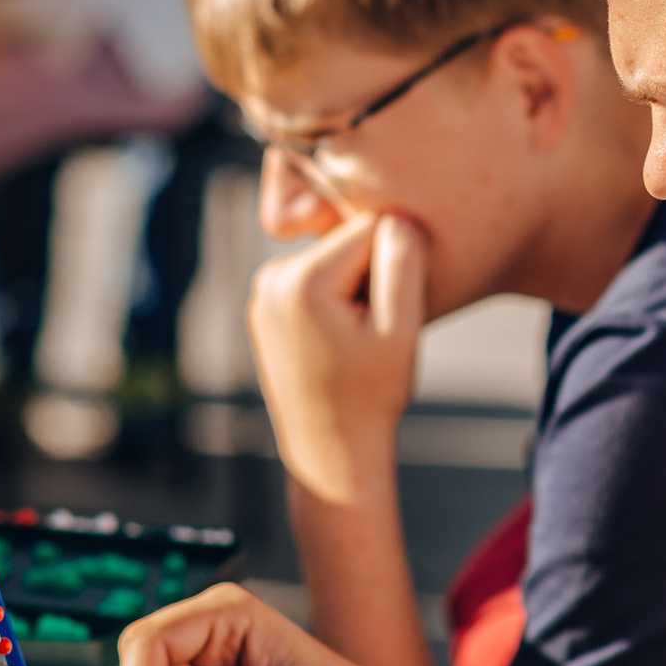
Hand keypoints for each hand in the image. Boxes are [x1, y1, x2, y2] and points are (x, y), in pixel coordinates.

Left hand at [248, 212, 426, 508]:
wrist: (328, 449)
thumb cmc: (372, 395)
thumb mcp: (401, 331)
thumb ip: (403, 263)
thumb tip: (397, 216)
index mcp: (302, 280)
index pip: (370, 228)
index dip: (396, 265)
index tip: (390, 314)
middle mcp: (271, 277)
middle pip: (348, 241)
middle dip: (372, 274)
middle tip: (373, 331)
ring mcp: (262, 291)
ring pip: (334, 258)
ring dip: (355, 287)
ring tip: (356, 340)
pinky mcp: (265, 304)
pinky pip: (317, 278)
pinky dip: (336, 299)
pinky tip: (340, 340)